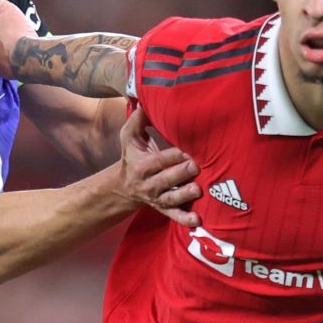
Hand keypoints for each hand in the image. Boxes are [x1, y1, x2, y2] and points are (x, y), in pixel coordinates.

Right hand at [116, 109, 199, 226]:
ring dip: (185, 196)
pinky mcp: (165, 209)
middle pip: (166, 180)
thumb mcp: (129, 138)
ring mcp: (158, 198)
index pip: (158, 161)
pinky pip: (175, 216)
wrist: (124, 187)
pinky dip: (185, 220)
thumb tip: (143, 100)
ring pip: (172, 199)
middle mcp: (150, 184)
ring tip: (197, 191)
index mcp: (142, 165)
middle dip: (180, 174)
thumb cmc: (133, 157)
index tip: (185, 151)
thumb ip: (137, 120)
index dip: (172, 156)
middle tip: (195, 167)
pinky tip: (197, 221)